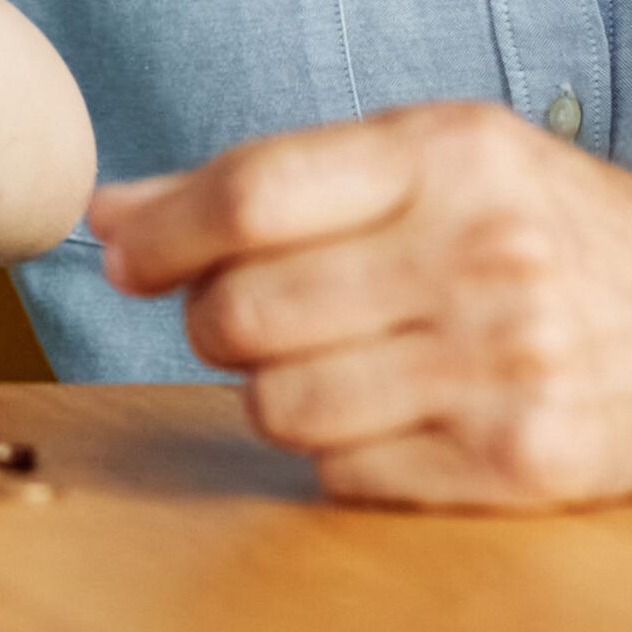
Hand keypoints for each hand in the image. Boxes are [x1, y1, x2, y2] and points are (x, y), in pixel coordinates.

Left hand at [89, 102, 631, 507]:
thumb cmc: (525, 221)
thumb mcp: (415, 159)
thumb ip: (262, 180)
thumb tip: (107, 215)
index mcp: (443, 157)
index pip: (249, 195)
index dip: (158, 233)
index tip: (119, 255)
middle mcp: (479, 256)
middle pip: (247, 309)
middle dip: (207, 318)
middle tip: (230, 313)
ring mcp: (506, 366)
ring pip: (280, 403)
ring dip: (265, 390)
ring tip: (314, 361)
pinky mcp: (523, 462)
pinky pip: (344, 474)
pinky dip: (335, 450)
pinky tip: (381, 408)